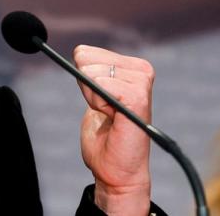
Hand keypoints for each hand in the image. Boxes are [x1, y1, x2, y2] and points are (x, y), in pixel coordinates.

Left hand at [74, 45, 153, 215]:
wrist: (115, 169)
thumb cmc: (104, 136)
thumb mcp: (92, 94)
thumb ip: (88, 71)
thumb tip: (78, 50)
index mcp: (132, 66)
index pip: (85, 53)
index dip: (82, 79)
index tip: (98, 101)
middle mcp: (141, 70)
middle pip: (85, 59)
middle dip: (86, 87)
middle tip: (104, 111)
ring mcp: (141, 82)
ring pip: (91, 73)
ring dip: (92, 98)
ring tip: (110, 116)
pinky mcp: (138, 97)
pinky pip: (100, 86)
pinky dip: (98, 103)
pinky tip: (112, 118)